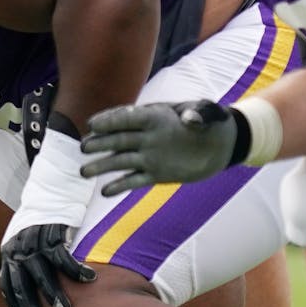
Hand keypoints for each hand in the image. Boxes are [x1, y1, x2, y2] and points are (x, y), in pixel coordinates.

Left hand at [0, 223, 95, 306]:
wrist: (51, 189)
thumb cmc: (41, 221)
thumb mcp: (24, 240)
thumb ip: (24, 261)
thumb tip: (32, 286)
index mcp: (10, 252)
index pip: (8, 283)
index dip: (15, 303)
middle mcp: (18, 248)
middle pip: (22, 283)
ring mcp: (35, 241)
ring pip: (43, 274)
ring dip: (54, 294)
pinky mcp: (52, 232)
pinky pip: (63, 256)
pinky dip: (75, 270)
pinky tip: (88, 279)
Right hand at [80, 100, 237, 195]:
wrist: (222, 145)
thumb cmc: (212, 122)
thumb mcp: (209, 113)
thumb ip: (199, 114)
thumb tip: (189, 120)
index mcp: (156, 117)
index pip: (128, 117)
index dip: (110, 120)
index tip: (93, 124)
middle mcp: (148, 137)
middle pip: (119, 139)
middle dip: (100, 143)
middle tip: (84, 147)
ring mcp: (150, 156)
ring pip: (121, 161)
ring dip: (102, 166)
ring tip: (84, 172)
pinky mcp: (156, 174)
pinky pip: (135, 181)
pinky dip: (121, 186)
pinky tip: (105, 193)